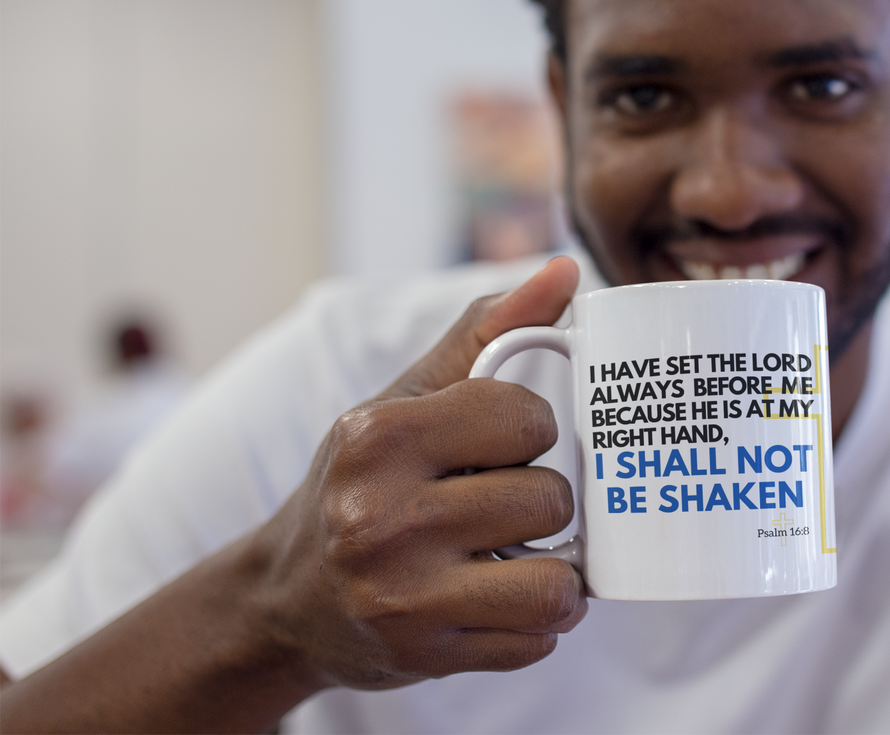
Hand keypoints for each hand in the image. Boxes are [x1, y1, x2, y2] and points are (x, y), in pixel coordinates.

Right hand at [246, 256, 586, 689]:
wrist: (284, 598)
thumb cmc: (360, 481)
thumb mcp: (405, 397)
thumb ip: (487, 331)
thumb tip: (566, 270)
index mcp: (378, 437)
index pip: (526, 418)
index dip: (530, 430)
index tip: (503, 441)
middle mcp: (380, 518)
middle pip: (547, 499)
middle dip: (541, 500)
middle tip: (501, 503)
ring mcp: (401, 597)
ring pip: (556, 580)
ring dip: (553, 570)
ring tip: (516, 554)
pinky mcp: (423, 657)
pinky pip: (538, 639)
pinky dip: (535, 620)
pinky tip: (497, 598)